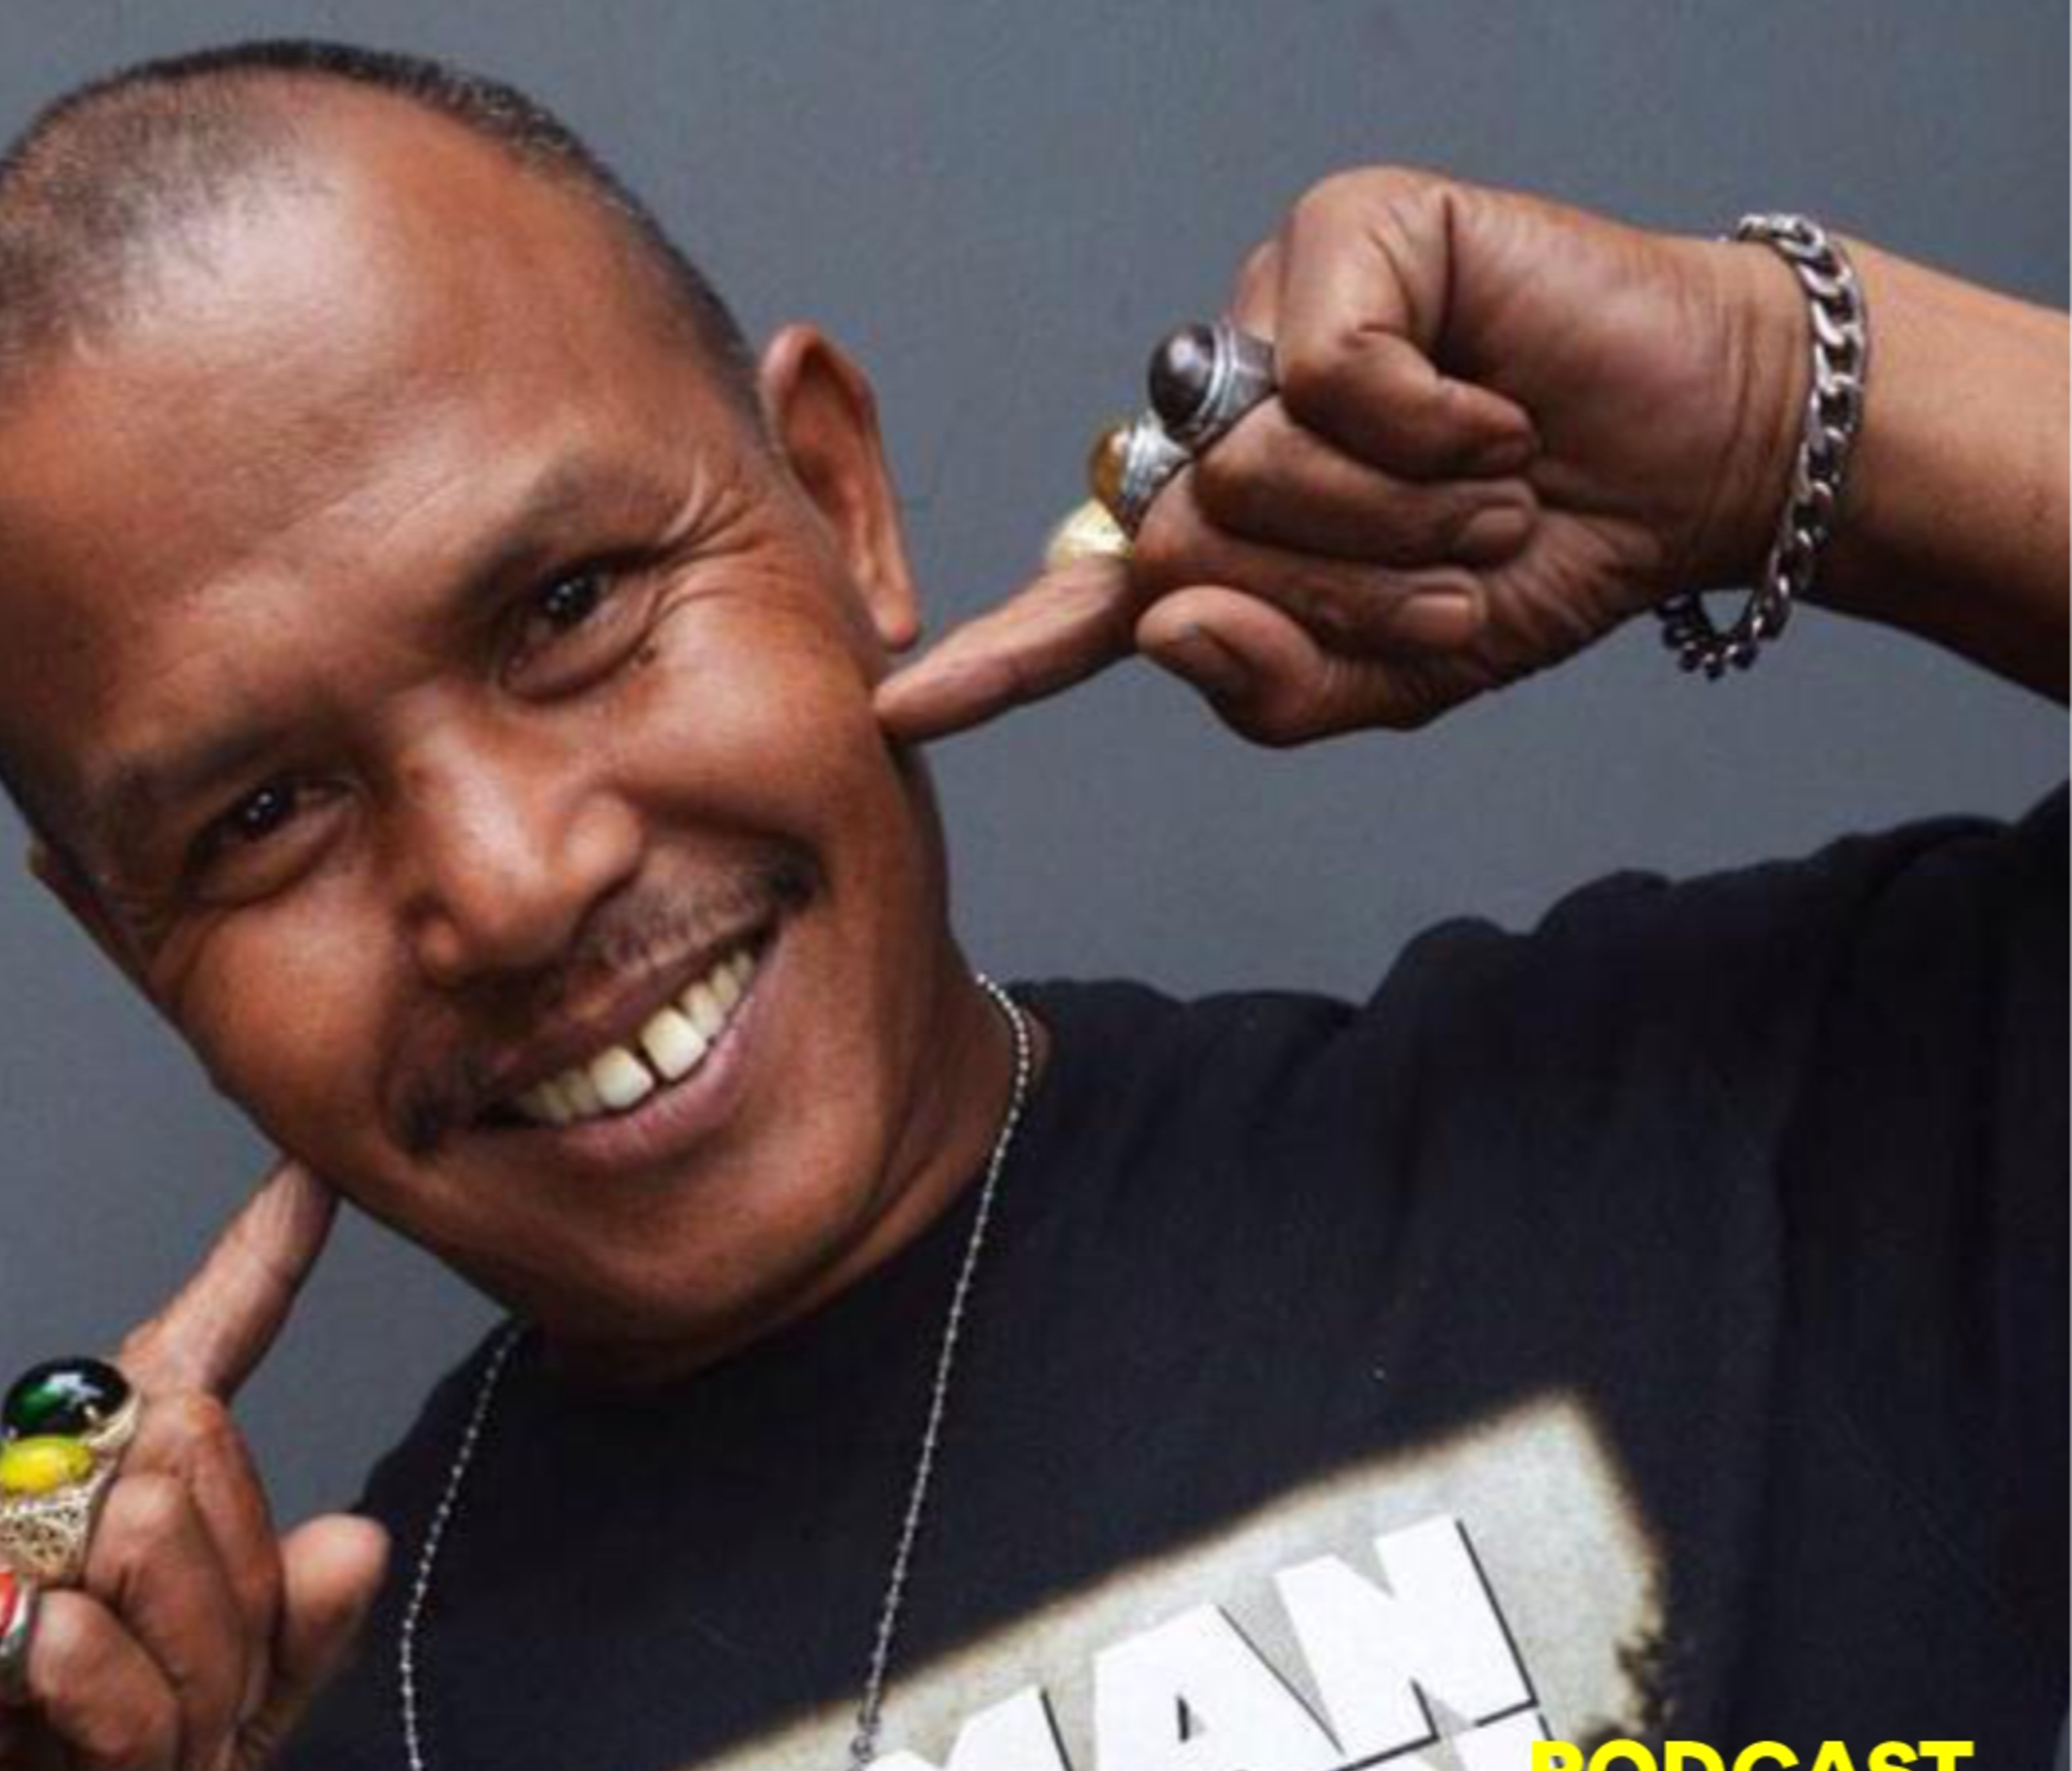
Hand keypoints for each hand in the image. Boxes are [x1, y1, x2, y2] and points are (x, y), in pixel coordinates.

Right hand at [0, 1159, 389, 1770]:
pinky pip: (74, 1633)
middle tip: (205, 1721)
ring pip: (144, 1536)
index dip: (251, 1266)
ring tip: (151, 1757)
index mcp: (88, 1500)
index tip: (314, 1180)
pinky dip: (129, 1721)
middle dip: (242, 1612)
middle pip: (192, 1459)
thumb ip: (294, 1626)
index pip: (177, 1363)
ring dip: (194, 1677)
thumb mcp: (238, 1721)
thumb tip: (354, 1535)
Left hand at [875, 165, 1803, 746]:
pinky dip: (1425, 424)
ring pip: (1245, 471)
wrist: (1687, 465)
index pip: (1091, 604)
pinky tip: (1491, 405)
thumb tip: (1165, 631)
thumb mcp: (1395, 675)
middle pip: (1179, 548)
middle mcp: (1221, 422)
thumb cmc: (1535, 561)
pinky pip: (1325, 374)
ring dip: (1393, 517)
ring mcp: (1265, 324)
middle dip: (1333, 590)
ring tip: (1486, 485)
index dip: (1001, 660)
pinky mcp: (1339, 237)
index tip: (902, 713)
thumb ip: (1272, 686)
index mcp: (1219, 534)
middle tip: (1450, 566)